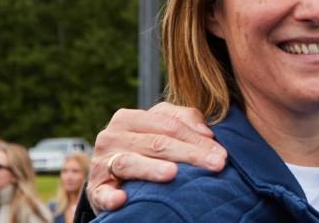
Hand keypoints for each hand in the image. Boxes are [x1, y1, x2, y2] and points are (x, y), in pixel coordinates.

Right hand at [87, 103, 225, 213]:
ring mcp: (101, 163)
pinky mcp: (96, 189)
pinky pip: (102, 193)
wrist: (110, 178)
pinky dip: (111, 197)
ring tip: (173, 174)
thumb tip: (207, 133)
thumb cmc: (143, 149)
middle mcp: (112, 137)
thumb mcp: (161, 130)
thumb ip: (184, 122)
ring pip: (130, 162)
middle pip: (156, 143)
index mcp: (128, 118)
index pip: (168, 124)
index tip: (222, 153)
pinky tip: (122, 199)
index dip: (197, 137)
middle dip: (189, 153)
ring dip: (151, 169)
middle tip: (216, 165)